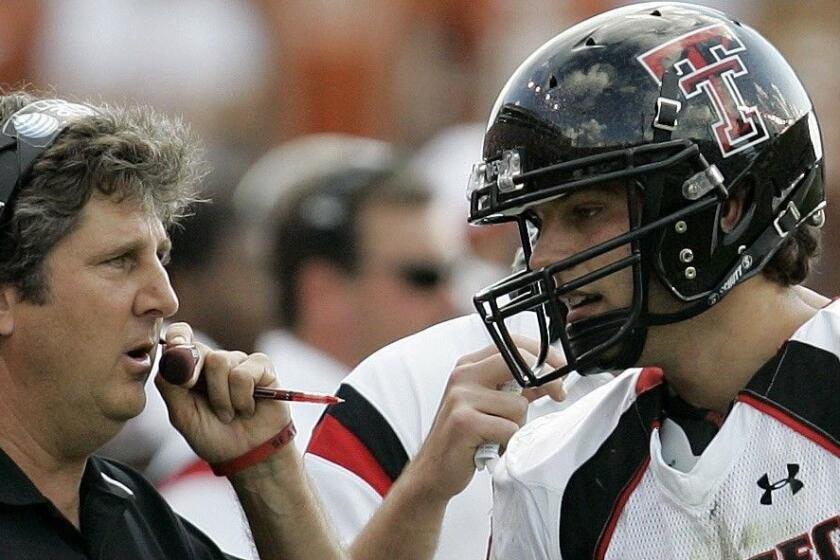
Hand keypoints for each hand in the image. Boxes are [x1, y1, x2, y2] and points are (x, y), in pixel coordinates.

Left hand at [155, 322, 291, 464]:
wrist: (247, 455)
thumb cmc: (213, 435)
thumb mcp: (182, 416)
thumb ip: (171, 386)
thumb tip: (168, 358)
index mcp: (191, 369)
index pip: (181, 336)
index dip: (177, 337)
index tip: (175, 346)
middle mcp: (215, 361)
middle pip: (198, 349)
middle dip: (194, 376)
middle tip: (203, 401)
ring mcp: (239, 362)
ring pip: (220, 361)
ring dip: (221, 398)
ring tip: (229, 414)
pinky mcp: (261, 367)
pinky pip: (244, 373)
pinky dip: (242, 398)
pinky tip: (248, 408)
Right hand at [407, 337, 565, 501]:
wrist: (433, 469)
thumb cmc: (464, 436)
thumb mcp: (490, 404)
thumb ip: (517, 388)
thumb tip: (550, 379)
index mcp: (469, 366)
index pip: (511, 344)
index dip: (542, 352)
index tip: (561, 367)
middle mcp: (463, 376)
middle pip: (516, 362)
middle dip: (546, 380)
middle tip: (558, 394)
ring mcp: (461, 398)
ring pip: (518, 404)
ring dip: (517, 426)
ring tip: (499, 435)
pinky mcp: (464, 422)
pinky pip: (508, 429)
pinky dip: (507, 442)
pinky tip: (492, 447)